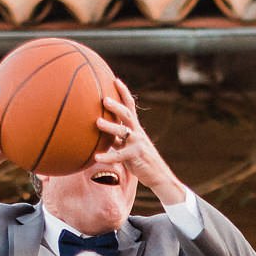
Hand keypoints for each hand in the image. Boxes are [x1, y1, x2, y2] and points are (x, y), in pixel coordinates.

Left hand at [93, 81, 184, 202]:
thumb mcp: (128, 146)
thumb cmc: (140, 160)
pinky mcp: (136, 156)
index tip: (115, 80)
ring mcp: (137, 143)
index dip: (123, 92)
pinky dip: (107, 156)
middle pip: (127, 114)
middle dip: (116, 105)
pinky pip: (119, 155)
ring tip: (97, 122)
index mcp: (135, 128)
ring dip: (110, 126)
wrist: (158, 175)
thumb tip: (100, 131)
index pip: (130, 106)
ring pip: (123, 132)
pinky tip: (96, 157)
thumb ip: (116, 138)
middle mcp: (137, 133)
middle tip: (103, 99)